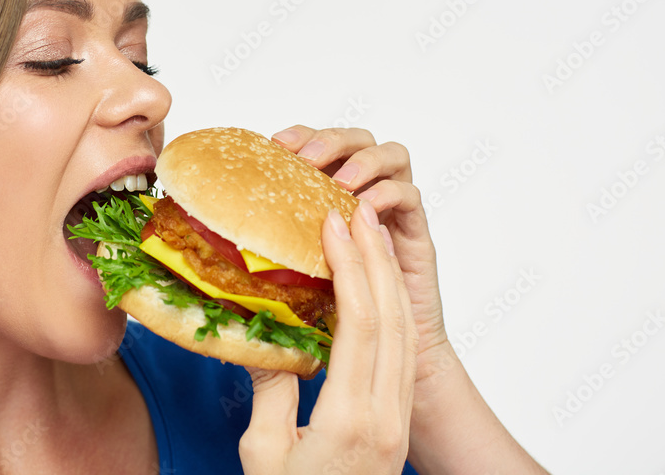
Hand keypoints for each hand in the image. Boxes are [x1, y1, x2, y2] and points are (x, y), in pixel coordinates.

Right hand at [239, 202, 417, 474]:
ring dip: (386, 279)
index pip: (360, 325)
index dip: (350, 269)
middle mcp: (384, 414)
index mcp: (350, 418)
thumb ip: (270, 390)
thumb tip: (262, 338)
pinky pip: (399, 353)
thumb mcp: (264, 452)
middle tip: (356, 213)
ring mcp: (396, 417)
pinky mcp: (395, 420)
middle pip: (390, 319)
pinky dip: (388, 311)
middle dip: (374, 259)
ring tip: (369, 237)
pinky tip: (373, 290)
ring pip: (402, 333)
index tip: (335, 227)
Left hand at [271, 126, 454, 388]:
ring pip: (392, 155)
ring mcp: (391, 213)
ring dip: (363, 160)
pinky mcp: (416, 236)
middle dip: (330, 140)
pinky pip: (411, 196)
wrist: (381, 356)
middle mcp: (362, 197)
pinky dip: (389, 193)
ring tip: (340, 182)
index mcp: (329, 198)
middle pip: (357, 139)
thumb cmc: (333, 320)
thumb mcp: (288, 282)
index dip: (299, 136)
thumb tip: (204, 263)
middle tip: (305, 160)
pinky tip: (365, 209)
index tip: (273, 145)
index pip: (318, 146)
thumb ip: (263, 262)